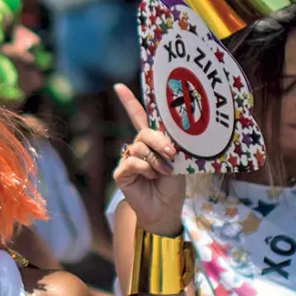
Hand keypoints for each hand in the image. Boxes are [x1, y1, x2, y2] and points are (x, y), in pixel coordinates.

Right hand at [111, 85, 185, 235]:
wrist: (166, 208)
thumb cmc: (173, 185)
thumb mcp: (177, 161)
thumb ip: (168, 146)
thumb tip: (164, 138)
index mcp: (152, 142)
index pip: (139, 117)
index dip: (129, 101)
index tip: (118, 87)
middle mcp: (138, 147)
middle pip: (144, 131)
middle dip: (159, 140)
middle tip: (171, 153)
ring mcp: (128, 159)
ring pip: (140, 147)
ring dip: (155, 159)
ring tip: (164, 172)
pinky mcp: (121, 173)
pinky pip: (133, 161)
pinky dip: (145, 168)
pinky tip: (151, 177)